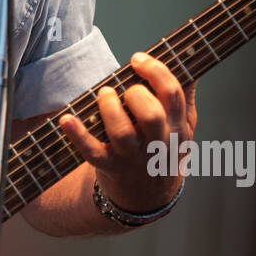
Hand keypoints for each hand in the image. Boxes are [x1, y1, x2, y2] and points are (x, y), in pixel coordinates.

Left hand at [58, 52, 197, 213]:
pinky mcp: (109, 167)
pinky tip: (66, 119)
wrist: (150, 197)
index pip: (172, 94)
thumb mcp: (183, 126)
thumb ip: (185, 94)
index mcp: (177, 126)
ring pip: (122, 134)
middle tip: (126, 88)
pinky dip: (78, 136)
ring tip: (105, 94)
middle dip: (137, 95)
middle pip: (152, 116)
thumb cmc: (164, 149)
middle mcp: (157, 143)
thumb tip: (189, 59)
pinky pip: (92, 152)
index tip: (137, 59)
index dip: (155, 71)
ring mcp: (132, 157)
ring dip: (110, 110)